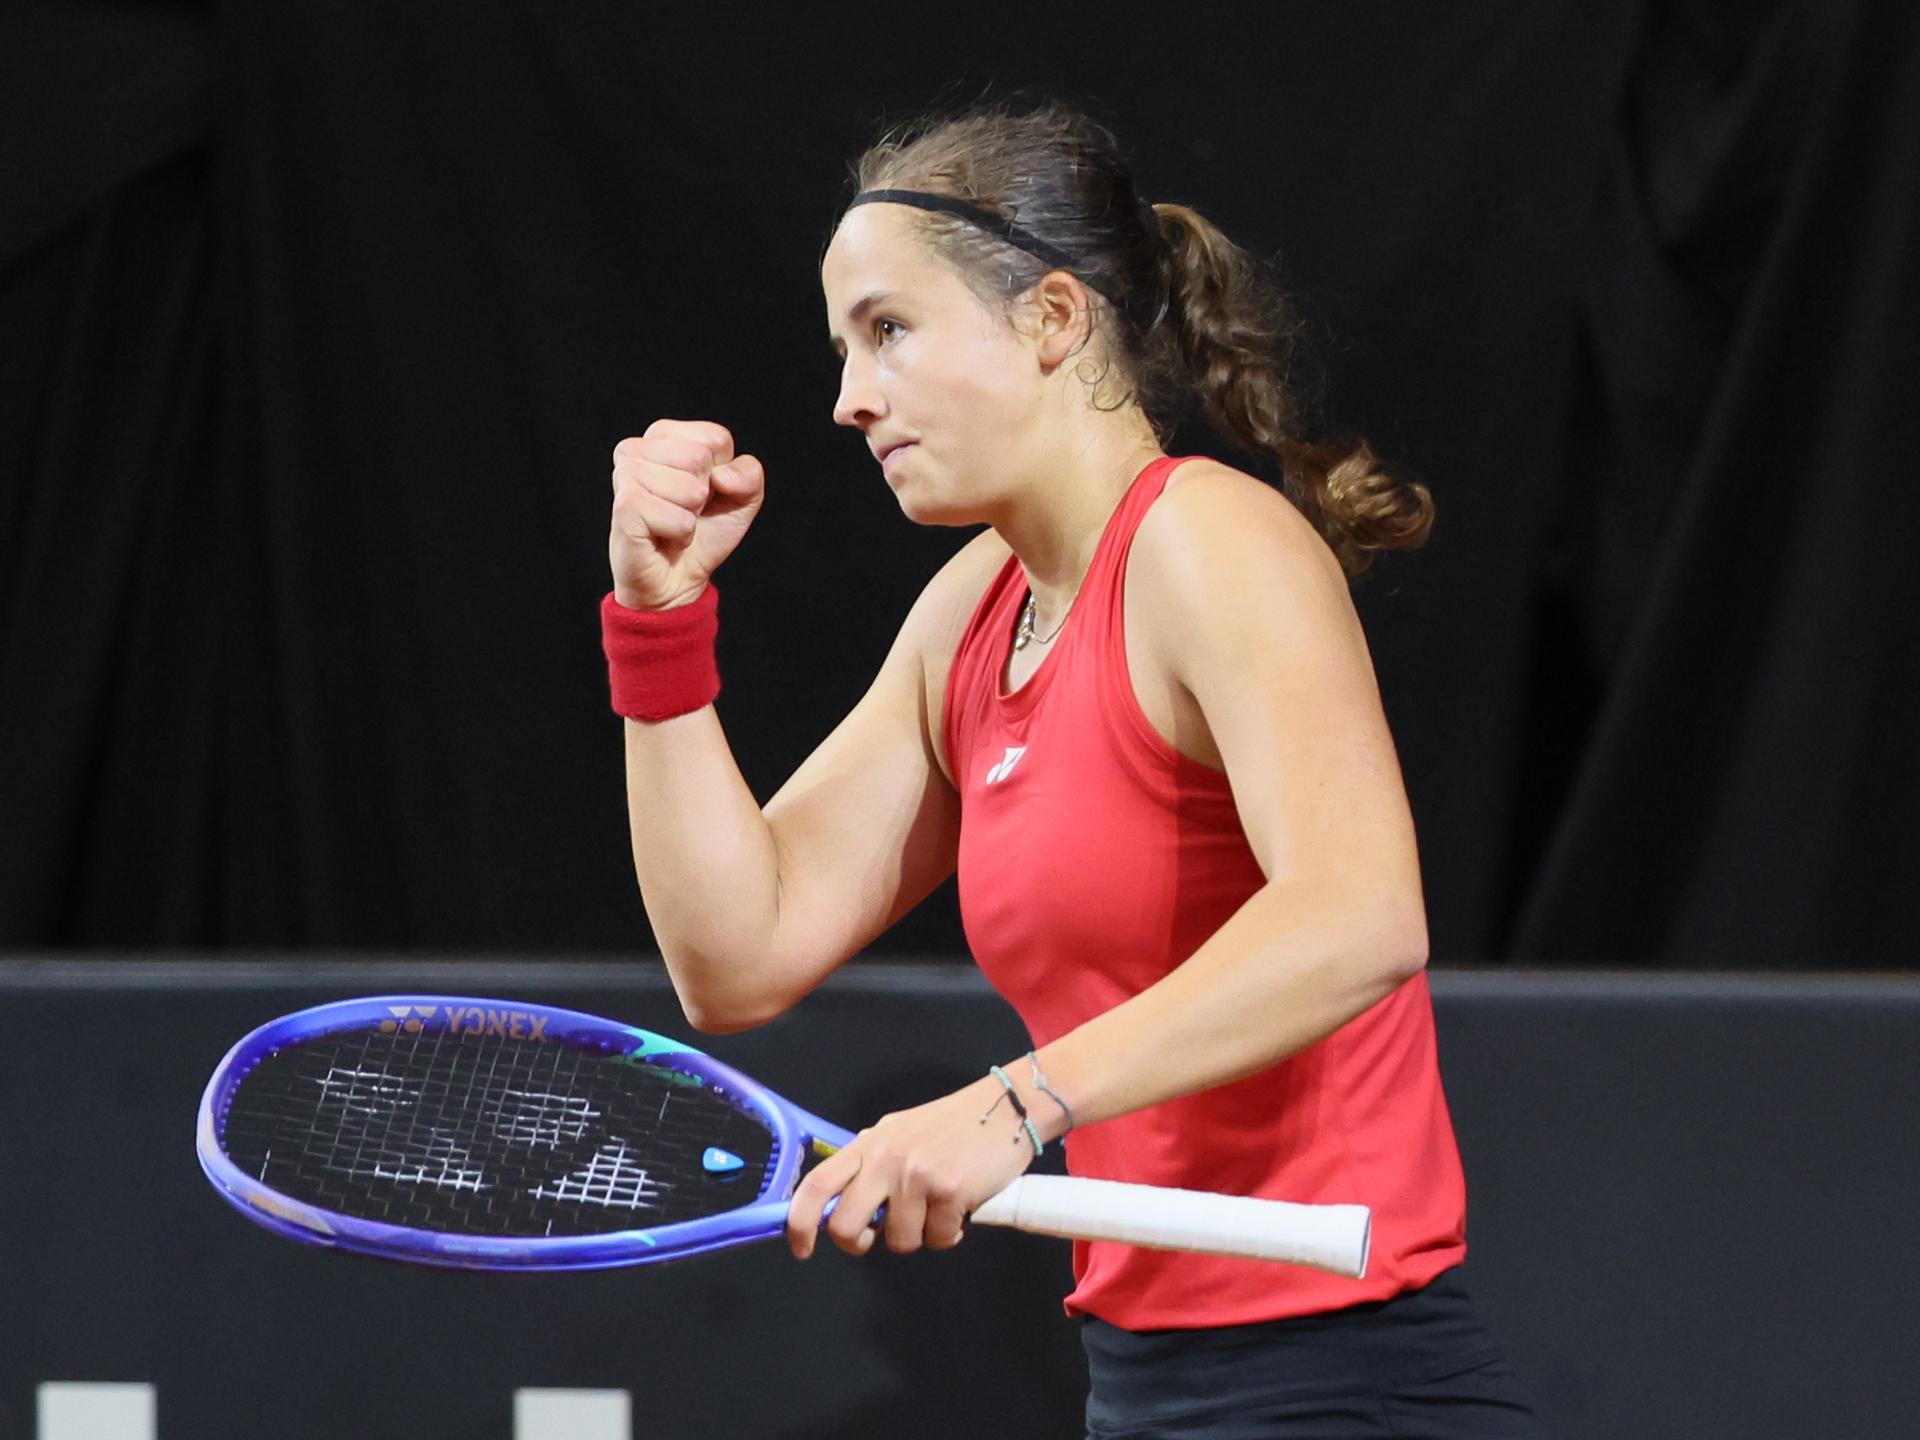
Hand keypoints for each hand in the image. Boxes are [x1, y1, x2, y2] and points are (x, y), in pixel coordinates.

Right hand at [608, 419, 765, 610]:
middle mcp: (635, 449)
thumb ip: (749, 475)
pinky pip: (679, 519)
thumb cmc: (704, 532)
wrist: (676, 578)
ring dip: (691, 516)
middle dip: (704, 494)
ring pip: (690, 488)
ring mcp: (625, 476)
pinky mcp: (624, 507)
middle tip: (685, 510)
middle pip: (700, 458)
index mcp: (663, 436)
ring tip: (672, 523)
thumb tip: (722, 475)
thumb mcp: (741, 499)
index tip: (703, 492)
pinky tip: (664, 536)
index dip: (722, 473)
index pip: (715, 438)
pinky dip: (682, 534)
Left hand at [786, 1074, 1042, 1259]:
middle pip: (845, 1227)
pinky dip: (950, 1233)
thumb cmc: (950, 1127)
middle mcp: (885, 1159)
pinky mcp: (949, 1191)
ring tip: (936, 1207)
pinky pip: (939, 1239)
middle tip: (882, 1236)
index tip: (801, 1249)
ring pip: (898, 1241)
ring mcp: (916, 1175)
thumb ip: (871, 1165)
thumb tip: (843, 1206)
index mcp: (868, 1144)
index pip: (816, 1185)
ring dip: (920, 1235)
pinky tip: (960, 1207)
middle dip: (861, 1244)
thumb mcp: (899, 1135)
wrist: (1004, 1109)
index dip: (799, 1223)